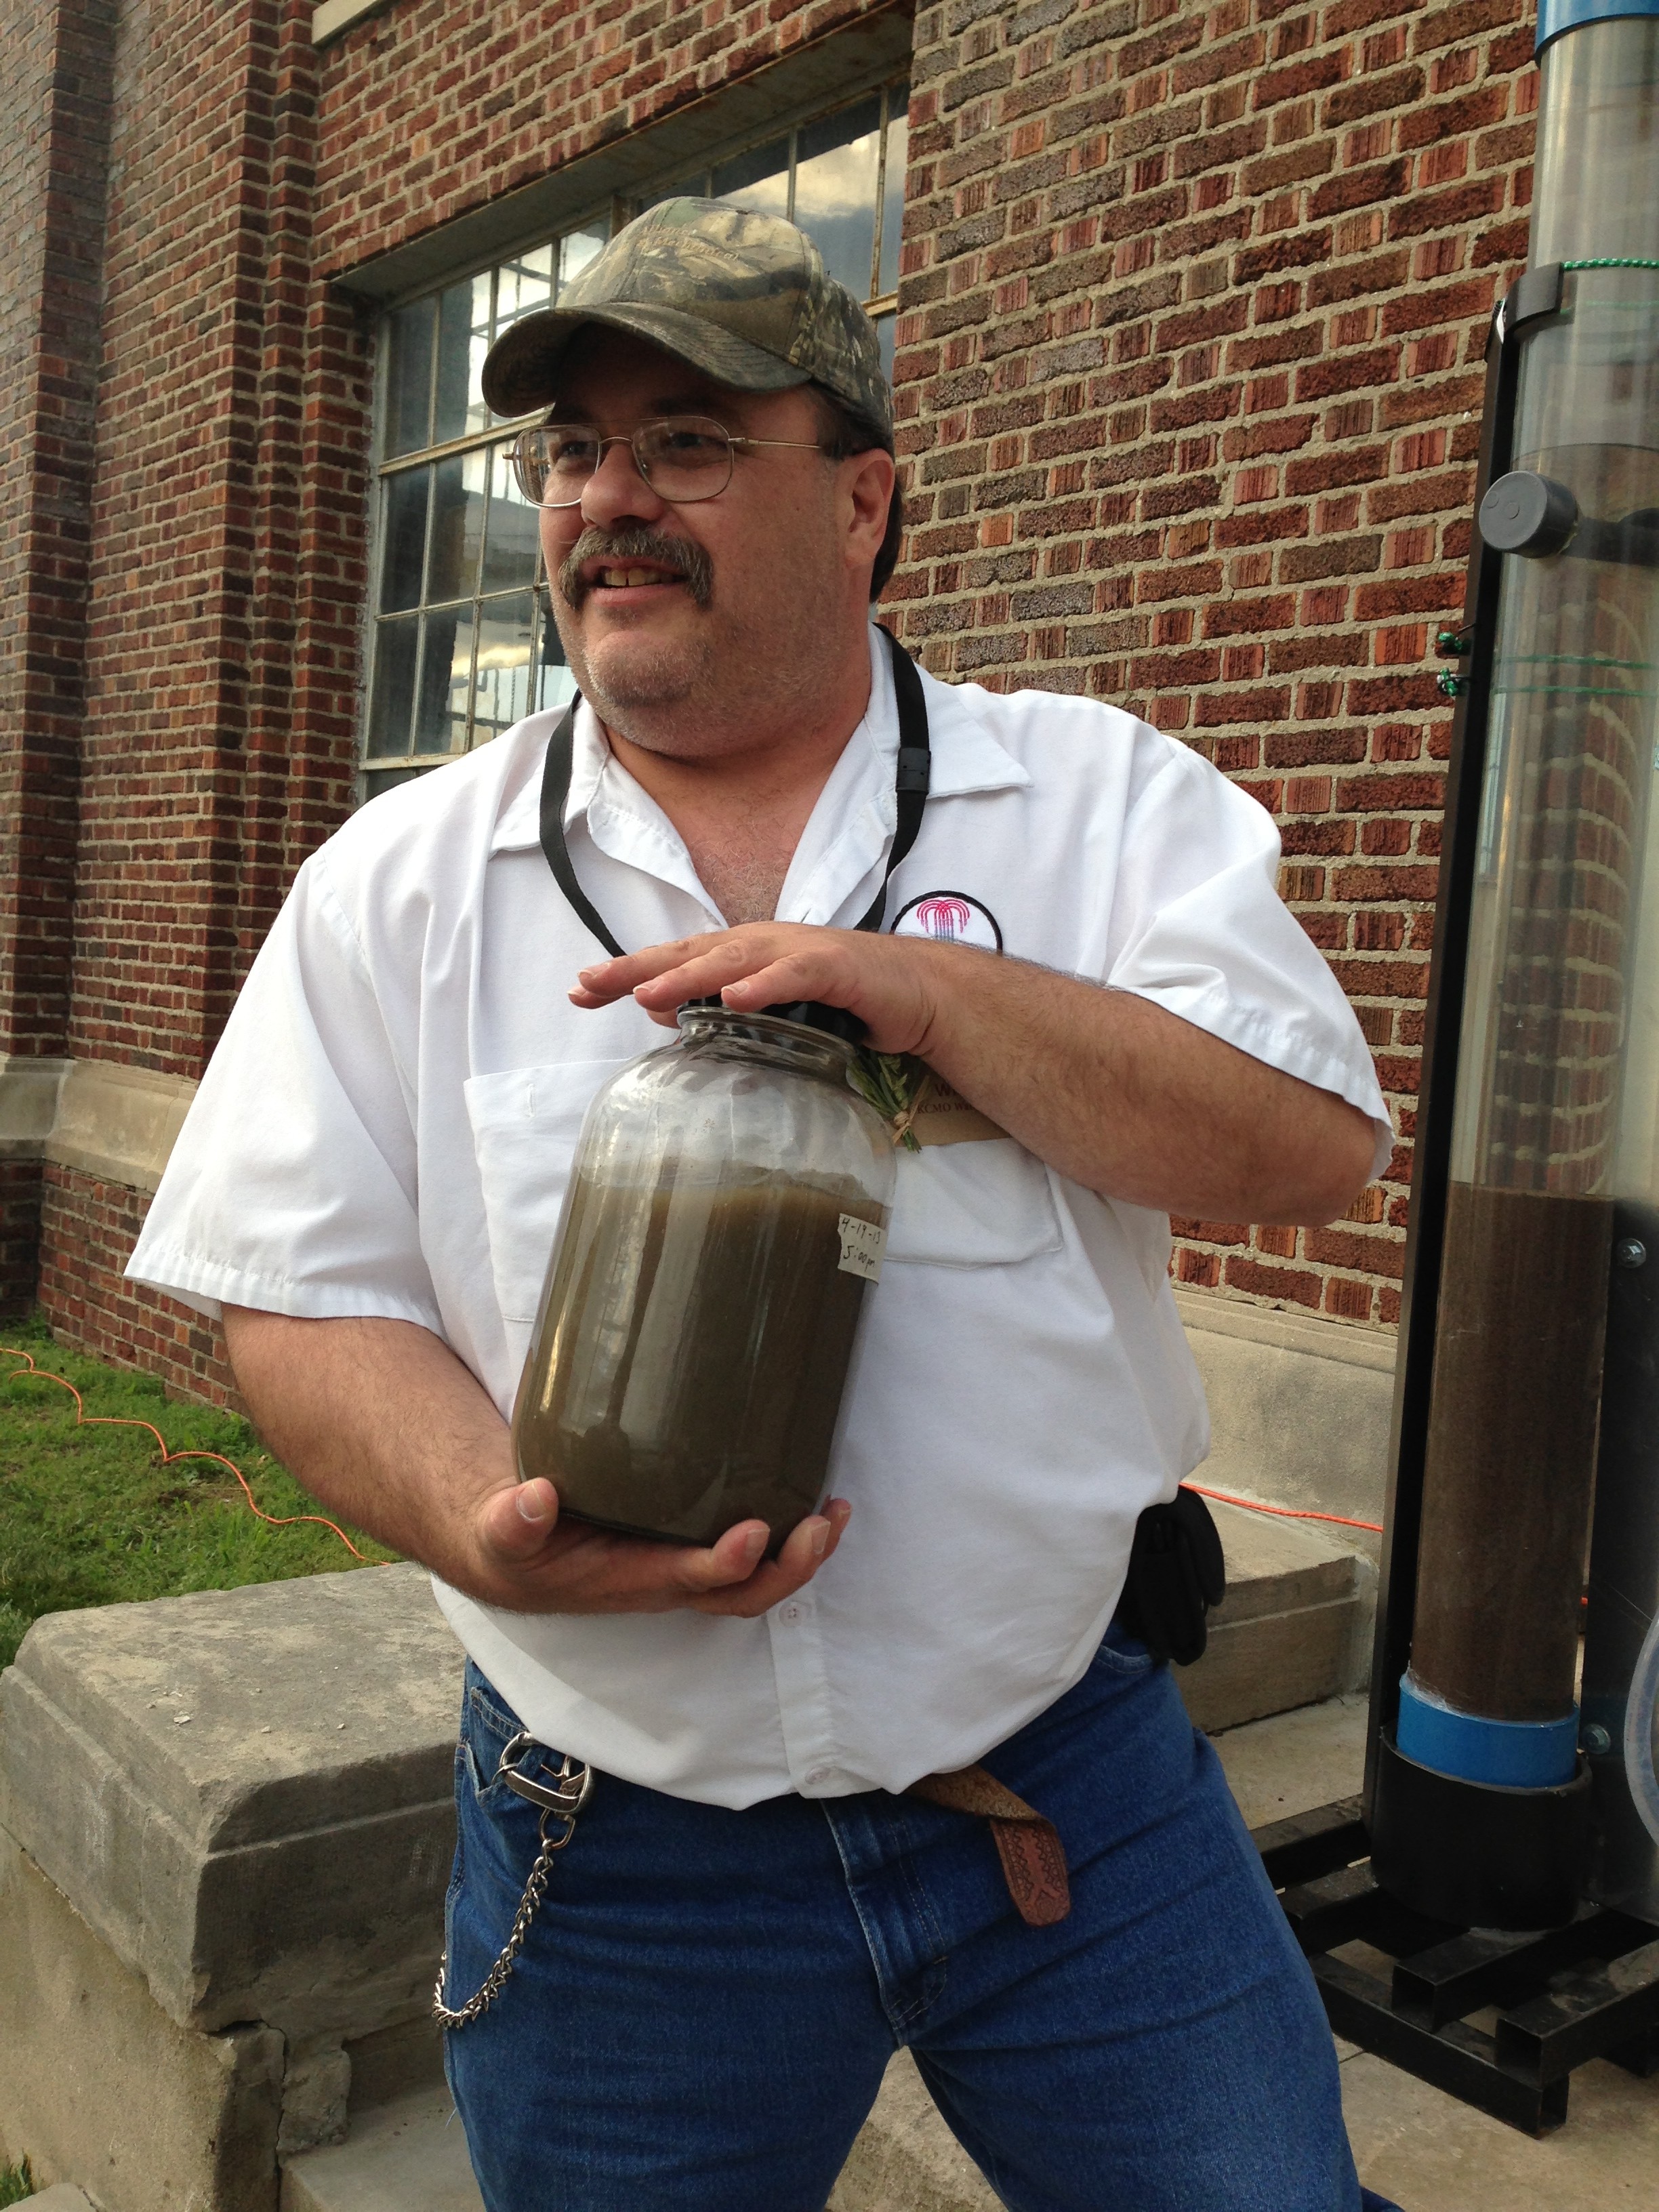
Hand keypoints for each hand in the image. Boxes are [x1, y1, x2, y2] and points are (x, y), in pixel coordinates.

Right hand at [470, 1475, 853, 1617]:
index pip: (688, 1581)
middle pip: (744, 1593)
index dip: (726, 1564)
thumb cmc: (516, 1540)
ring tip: (836, 1510)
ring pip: (759, 1575)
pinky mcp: (693, 1536)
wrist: (517, 1546)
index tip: (755, 1531)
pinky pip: (755, 1545)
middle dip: (790, 1567)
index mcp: (628, 1580)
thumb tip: (536, 1500)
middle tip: (821, 1524)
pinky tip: (814, 1485)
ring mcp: (686, 1562)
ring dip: (804, 1550)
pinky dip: (792, 1527)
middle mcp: (668, 1578)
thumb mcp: (499, 1531)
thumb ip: (511, 1522)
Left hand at [570, 921, 967, 1055]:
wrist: (915, 990)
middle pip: (689, 951)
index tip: (580, 988)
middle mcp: (760, 944)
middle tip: (590, 985)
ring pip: (732, 960)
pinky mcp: (834, 968)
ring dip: (688, 976)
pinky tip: (733, 999)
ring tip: (648, 996)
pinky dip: (762, 985)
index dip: (627, 970)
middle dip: (638, 968)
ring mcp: (796, 952)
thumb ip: (718, 1007)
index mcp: (741, 952)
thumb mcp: (769, 1004)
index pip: (674, 958)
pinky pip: (793, 975)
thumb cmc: (840, 998)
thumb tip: (666, 1017)